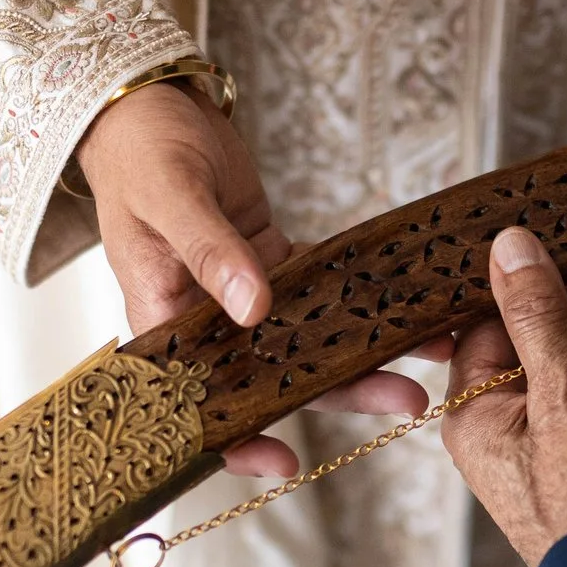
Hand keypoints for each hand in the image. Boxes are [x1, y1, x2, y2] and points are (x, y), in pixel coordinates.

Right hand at [74, 80, 434, 477]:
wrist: (147, 104)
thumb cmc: (139, 150)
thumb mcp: (170, 196)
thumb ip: (210, 250)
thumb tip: (254, 308)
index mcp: (163, 319)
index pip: (197, 399)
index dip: (236, 437)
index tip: (281, 461)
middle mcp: (203, 318)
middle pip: (274, 373)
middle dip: (340, 390)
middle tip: (405, 400)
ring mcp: (239, 292)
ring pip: (306, 336)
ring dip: (363, 347)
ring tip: (427, 354)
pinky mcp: (268, 260)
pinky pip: (319, 289)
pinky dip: (359, 296)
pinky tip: (404, 306)